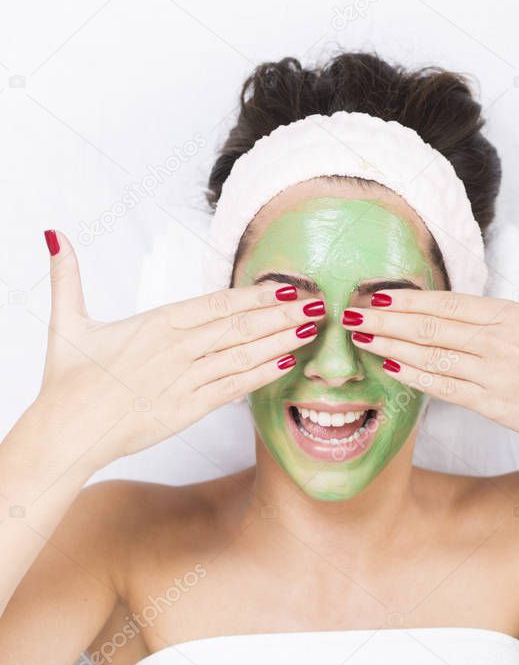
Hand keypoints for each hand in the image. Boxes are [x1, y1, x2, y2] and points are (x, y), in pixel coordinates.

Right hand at [36, 231, 323, 470]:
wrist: (67, 430)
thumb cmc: (69, 379)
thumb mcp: (68, 321)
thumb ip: (69, 276)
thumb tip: (55, 234)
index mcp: (156, 323)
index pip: (217, 303)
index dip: (256, 295)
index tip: (286, 288)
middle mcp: (177, 348)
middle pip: (240, 326)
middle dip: (283, 314)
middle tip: (318, 304)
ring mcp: (185, 380)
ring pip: (242, 355)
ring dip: (281, 342)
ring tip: (312, 330)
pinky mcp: (188, 409)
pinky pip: (233, 388)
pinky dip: (261, 376)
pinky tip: (286, 365)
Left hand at [346, 222, 518, 454]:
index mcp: (515, 316)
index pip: (450, 304)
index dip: (410, 299)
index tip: (379, 295)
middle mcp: (498, 342)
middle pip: (430, 327)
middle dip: (386, 319)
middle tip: (351, 313)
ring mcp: (492, 375)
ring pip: (430, 356)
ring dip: (391, 346)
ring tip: (358, 337)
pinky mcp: (492, 405)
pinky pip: (444, 388)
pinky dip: (415, 378)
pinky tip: (389, 368)